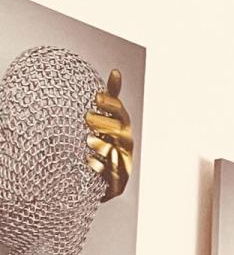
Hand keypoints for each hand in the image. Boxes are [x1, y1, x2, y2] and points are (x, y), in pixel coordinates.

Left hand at [84, 69, 133, 200]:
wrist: (102, 177)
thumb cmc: (104, 144)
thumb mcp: (108, 119)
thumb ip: (111, 97)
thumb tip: (116, 71)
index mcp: (122, 129)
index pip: (120, 114)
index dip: (111, 106)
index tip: (96, 98)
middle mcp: (125, 146)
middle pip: (120, 133)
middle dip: (105, 125)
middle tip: (87, 117)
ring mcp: (123, 164)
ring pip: (117, 153)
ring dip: (103, 146)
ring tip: (88, 140)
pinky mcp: (116, 183)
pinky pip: (111, 175)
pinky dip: (100, 168)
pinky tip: (88, 160)